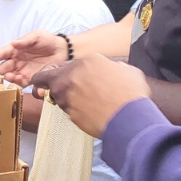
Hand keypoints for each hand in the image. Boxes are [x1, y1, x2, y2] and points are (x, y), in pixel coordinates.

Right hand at [0, 30, 69, 86]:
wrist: (63, 50)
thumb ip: (26, 40)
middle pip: (5, 66)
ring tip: (9, 76)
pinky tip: (18, 81)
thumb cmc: (48, 40)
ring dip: (8, 77)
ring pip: (12, 75)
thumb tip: (14, 43)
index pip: (4, 53)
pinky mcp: (31, 78)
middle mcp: (17, 60)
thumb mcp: (37, 36)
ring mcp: (23, 70)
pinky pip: (22, 82)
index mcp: (16, 49)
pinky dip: (18, 83)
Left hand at [30, 54, 150, 137]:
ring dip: (64, 97)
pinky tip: (90, 112)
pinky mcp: (68, 114)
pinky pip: (67, 110)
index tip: (68, 76)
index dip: (64, 71)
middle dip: (51, 82)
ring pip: (55, 95)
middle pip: (48, 78)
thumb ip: (113, 67)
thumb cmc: (131, 94)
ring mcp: (66, 97)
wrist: (129, 119)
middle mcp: (70, 77)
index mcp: (86, 61)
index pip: (63, 64)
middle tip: (63, 88)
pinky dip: (74, 110)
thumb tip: (113, 69)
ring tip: (84, 101)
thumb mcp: (127, 70)